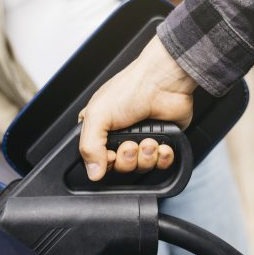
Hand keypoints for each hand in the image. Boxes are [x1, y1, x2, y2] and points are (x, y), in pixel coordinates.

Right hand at [79, 36, 197, 180]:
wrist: (164, 82)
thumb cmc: (131, 88)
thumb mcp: (97, 115)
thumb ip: (89, 147)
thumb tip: (92, 172)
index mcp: (99, 129)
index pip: (97, 161)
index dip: (106, 163)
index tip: (111, 154)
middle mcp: (120, 136)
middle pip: (120, 167)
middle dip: (128, 158)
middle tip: (131, 143)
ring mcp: (141, 138)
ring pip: (141, 167)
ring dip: (146, 156)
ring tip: (148, 140)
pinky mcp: (162, 141)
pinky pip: (161, 163)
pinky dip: (163, 157)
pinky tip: (161, 144)